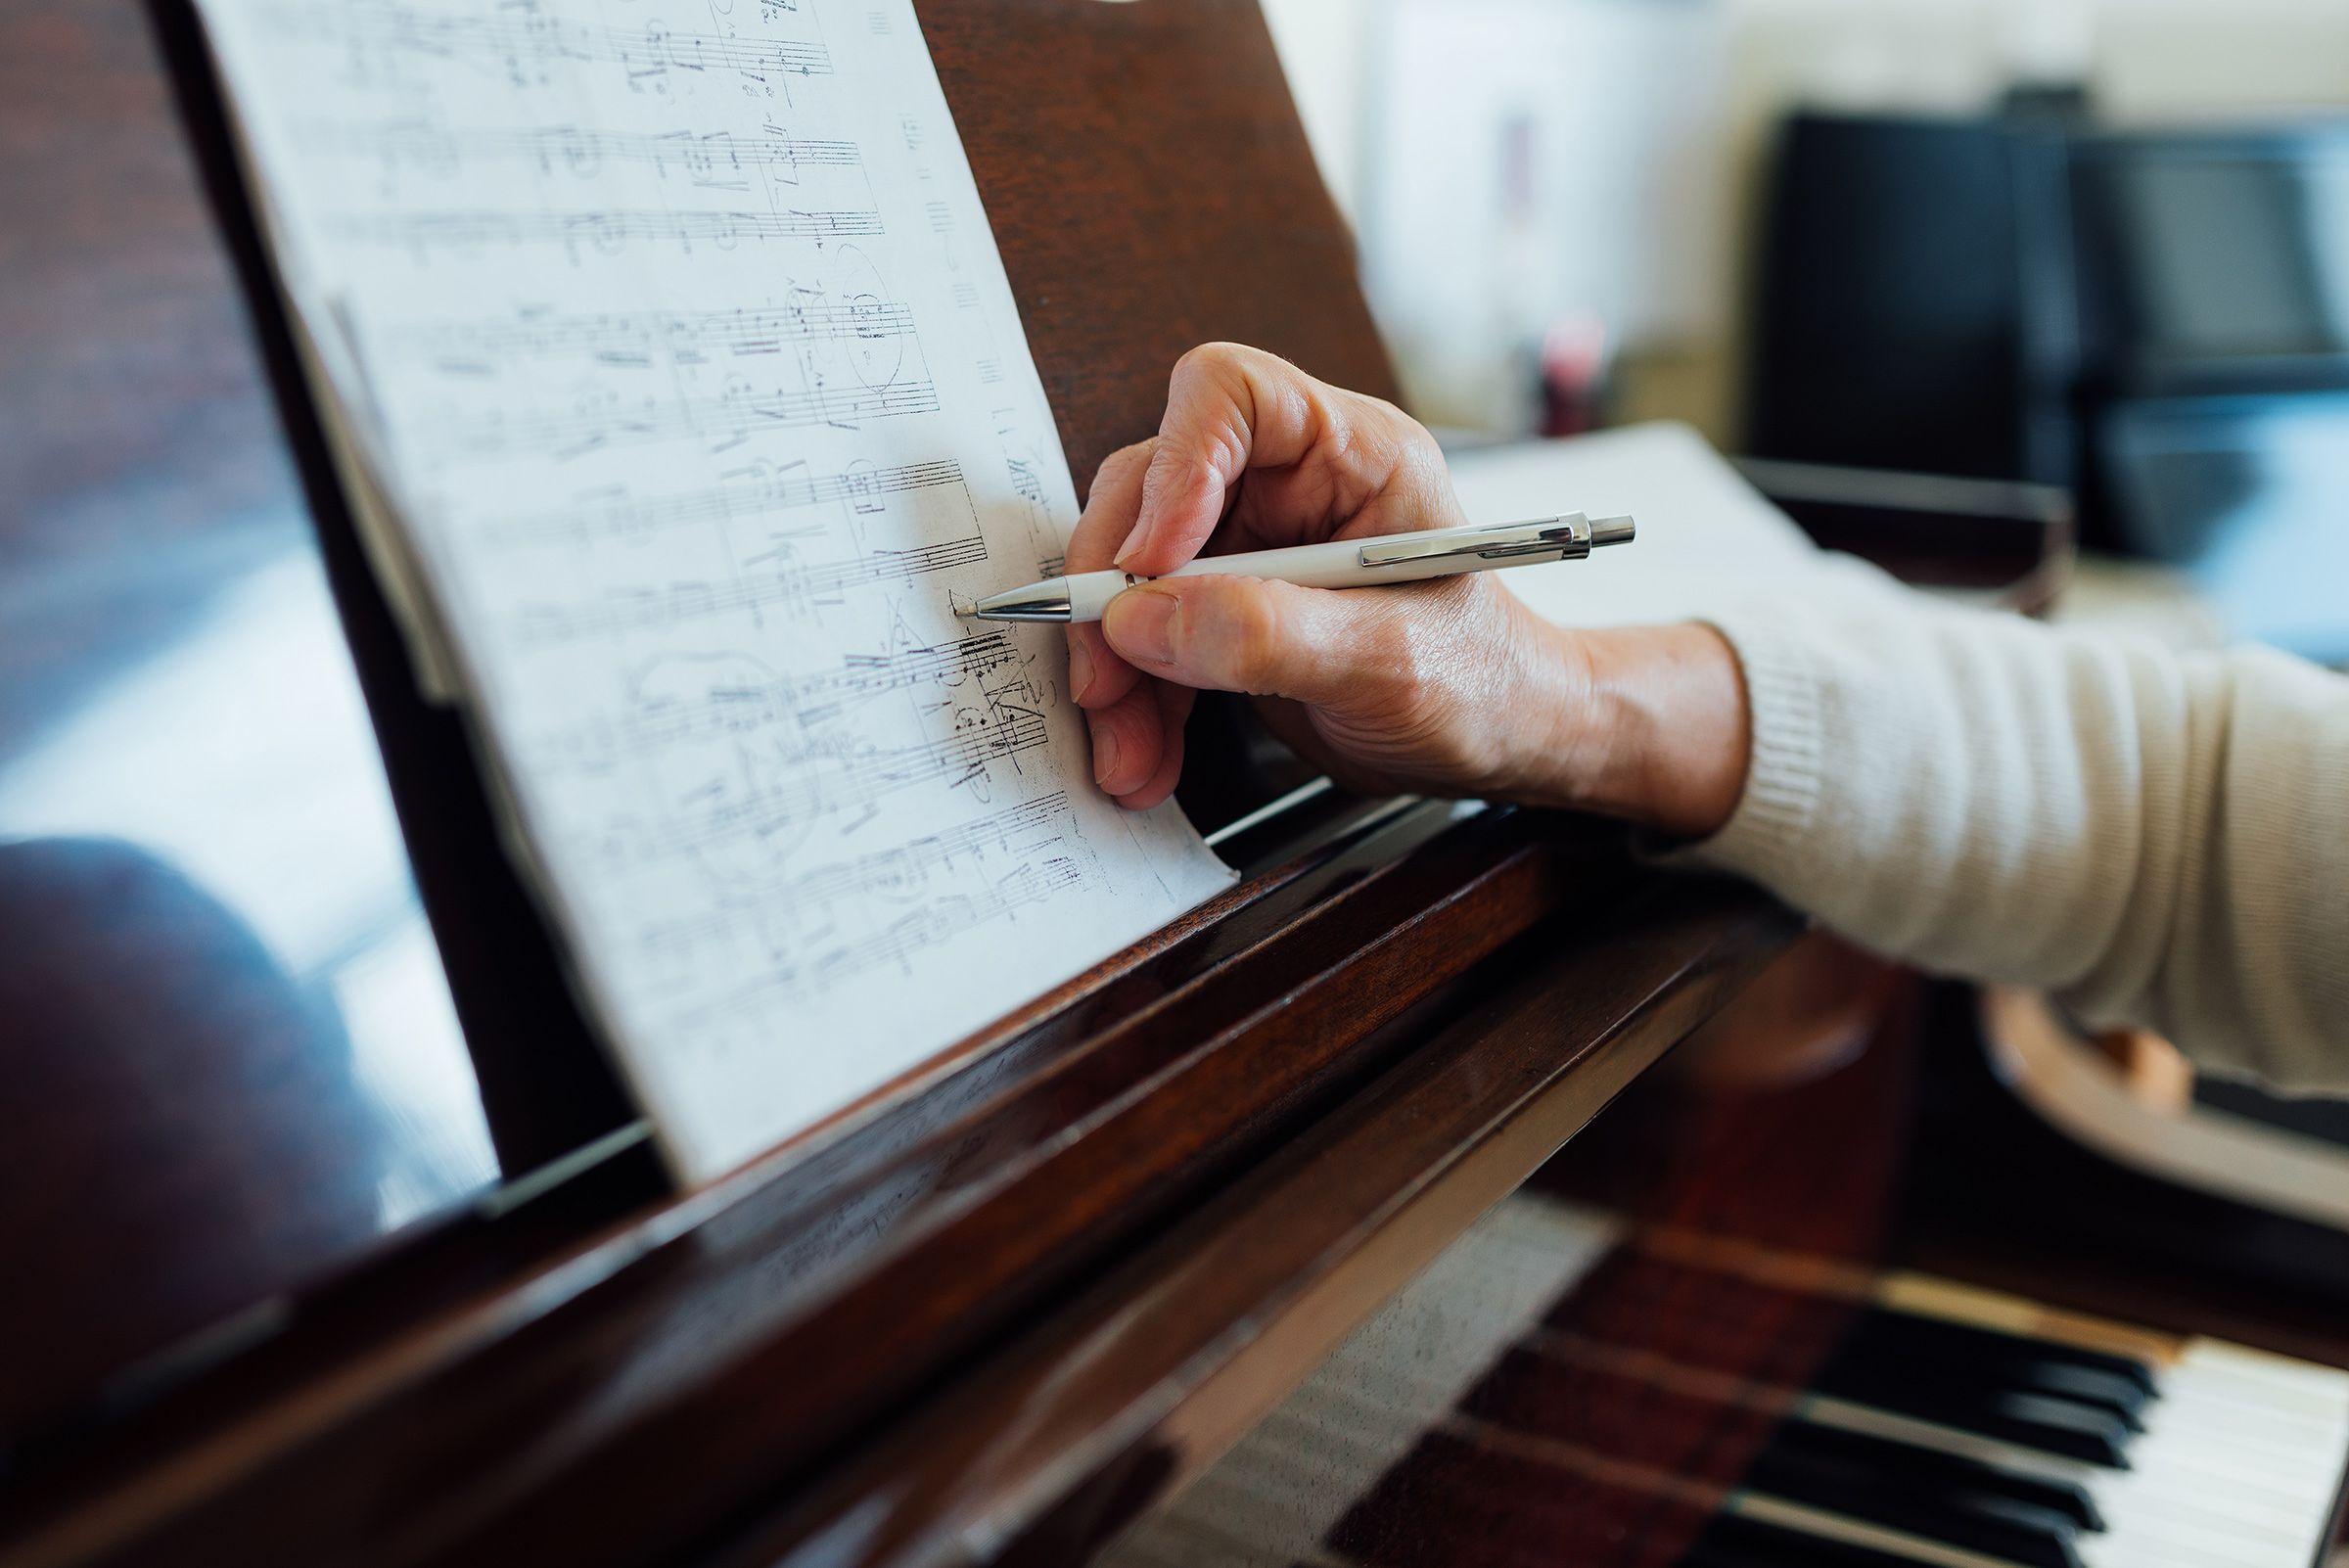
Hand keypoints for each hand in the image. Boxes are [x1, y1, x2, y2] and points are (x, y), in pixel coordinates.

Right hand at [1065, 344, 1751, 837]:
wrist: (1506, 744)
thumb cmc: (1488, 683)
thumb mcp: (1391, 663)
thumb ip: (1270, 635)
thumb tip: (1144, 619)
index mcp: (1353, 452)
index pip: (1231, 396)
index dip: (1175, 468)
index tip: (1149, 566)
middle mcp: (1292, 484)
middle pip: (1154, 490)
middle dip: (1119, 596)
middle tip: (1105, 679)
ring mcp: (1253, 546)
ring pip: (1135, 575)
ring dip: (1117, 668)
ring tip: (1127, 753)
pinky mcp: (1228, 608)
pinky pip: (1150, 635)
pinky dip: (1138, 700)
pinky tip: (1146, 757)